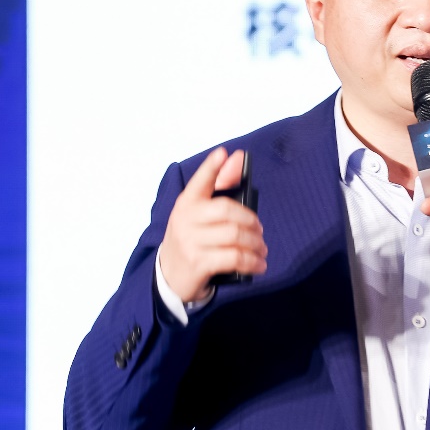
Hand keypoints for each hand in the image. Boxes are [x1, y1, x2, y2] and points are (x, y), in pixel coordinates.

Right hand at [160, 147, 267, 302]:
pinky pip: (235, 258)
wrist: (168, 276)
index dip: (212, 167)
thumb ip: (220, 187)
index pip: (200, 181)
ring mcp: (191, 242)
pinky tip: (259, 264)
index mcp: (187, 203)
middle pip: (228, 211)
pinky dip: (252, 262)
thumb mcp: (199, 215)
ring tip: (261, 248)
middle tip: (259, 230)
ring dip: (256, 244)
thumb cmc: (192, 239)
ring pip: (235, 236)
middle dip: (251, 221)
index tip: (222, 153)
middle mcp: (185, 219)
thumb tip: (236, 158)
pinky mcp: (199, 263)